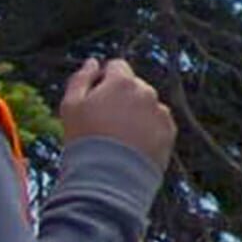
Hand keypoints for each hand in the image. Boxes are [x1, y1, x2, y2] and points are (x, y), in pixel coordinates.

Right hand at [60, 57, 176, 169]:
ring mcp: (161, 113)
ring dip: (137, 115)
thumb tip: (93, 62)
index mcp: (122, 81)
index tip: (96, 101)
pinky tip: (133, 147)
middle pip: (134, 87)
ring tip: (119, 140)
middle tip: (106, 124)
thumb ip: (81, 78)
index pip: (117, 67)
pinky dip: (148, 131)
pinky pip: (158, 125)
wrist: (109, 179)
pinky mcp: (170, 133)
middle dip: (122, 98)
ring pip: (147, 106)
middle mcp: (147, 92)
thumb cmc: (84, 140)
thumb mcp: (71, 106)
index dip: (104, 81)